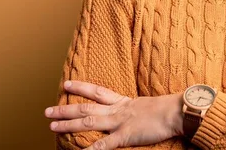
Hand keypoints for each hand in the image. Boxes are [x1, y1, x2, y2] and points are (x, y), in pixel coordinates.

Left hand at [45, 80, 182, 148]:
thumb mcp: (149, 105)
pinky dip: (91, 149)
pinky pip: (104, 144)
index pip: (97, 91)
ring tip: (52, 125)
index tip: (67, 83)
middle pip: (86, 108)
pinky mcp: (126, 135)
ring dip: (69, 124)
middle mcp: (118, 110)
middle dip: (65, 109)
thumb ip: (138, 108)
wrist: (178, 111)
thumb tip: (135, 111)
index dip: (81, 87)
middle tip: (47, 111)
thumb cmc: (169, 108)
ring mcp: (120, 122)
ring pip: (89, 122)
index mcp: (124, 102)